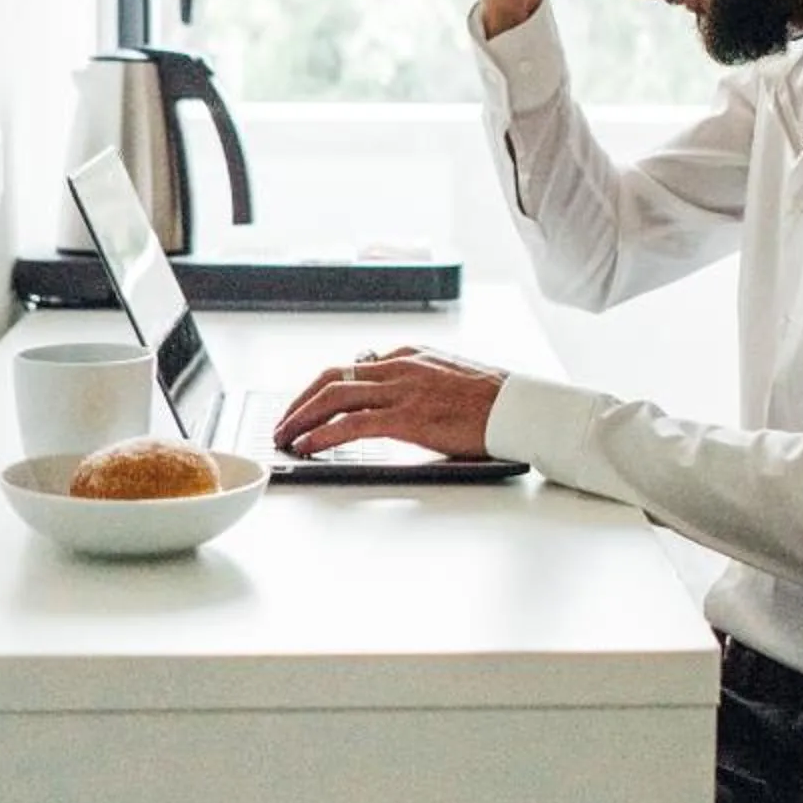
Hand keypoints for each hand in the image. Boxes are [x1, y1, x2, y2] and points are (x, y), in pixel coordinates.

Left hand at [274, 347, 511, 460]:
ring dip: (301, 417)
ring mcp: (402, 390)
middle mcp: (399, 366)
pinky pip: (352, 424)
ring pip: (334, 396)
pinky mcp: (408, 418)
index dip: (321, 388)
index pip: (351, 366)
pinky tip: (308, 446)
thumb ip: (416, 379)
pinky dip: (323, 435)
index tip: (306, 406)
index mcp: (408, 355)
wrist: (520, 407)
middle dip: (299, 401)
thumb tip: (390, 396)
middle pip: (331, 376)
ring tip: (285, 436)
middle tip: (283, 423)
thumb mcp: (448, 375)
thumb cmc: (492, 399)